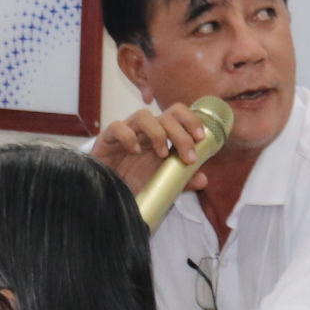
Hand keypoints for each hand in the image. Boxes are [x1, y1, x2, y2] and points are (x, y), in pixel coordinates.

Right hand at [87, 104, 215, 196]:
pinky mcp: (107, 139)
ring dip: (158, 133)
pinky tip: (134, 151)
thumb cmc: (133, 183)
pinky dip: (128, 136)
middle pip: (165, 116)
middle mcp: (144, 131)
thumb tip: (203, 179)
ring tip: (162, 154)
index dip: (191, 121)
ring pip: (143, 115)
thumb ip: (181, 180)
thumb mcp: (161, 183)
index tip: (201, 139)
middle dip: (181, 133)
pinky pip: (117, 127)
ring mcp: (126, 132)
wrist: (106, 194)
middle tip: (188, 157)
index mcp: (160, 135)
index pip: (177, 115)